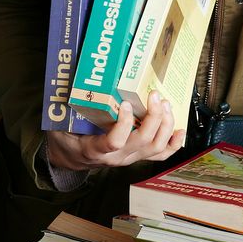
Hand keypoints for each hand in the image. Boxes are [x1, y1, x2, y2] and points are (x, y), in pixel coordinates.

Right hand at [46, 91, 183, 170]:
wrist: (71, 159)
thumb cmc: (67, 139)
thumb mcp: (61, 124)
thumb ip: (70, 108)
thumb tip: (79, 82)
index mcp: (95, 149)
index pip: (114, 141)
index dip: (123, 124)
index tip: (126, 104)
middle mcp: (117, 157)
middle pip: (143, 141)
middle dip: (154, 117)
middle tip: (155, 95)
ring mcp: (130, 158)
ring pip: (156, 147)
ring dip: (165, 124)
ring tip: (165, 104)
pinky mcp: (138, 157)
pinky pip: (160, 155)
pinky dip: (173, 143)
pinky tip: (180, 130)